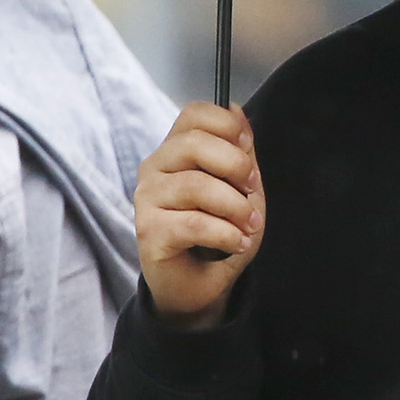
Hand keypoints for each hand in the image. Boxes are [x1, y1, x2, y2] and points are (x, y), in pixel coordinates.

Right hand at [136, 103, 264, 328]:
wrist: (197, 287)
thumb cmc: (217, 235)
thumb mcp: (240, 190)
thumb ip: (240, 153)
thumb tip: (238, 112)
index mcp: (175, 151)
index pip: (194, 113)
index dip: (227, 124)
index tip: (247, 147)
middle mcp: (154, 168)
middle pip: (194, 144)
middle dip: (235, 166)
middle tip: (252, 191)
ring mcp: (146, 199)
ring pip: (197, 186)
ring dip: (236, 208)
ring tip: (249, 226)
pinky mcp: (148, 231)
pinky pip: (194, 224)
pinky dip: (226, 234)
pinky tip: (237, 244)